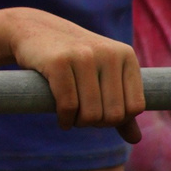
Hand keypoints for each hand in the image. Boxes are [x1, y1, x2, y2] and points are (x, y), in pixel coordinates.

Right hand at [7, 7, 144, 142]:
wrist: (35, 30)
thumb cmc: (74, 58)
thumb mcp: (103, 75)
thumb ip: (121, 105)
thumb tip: (136, 140)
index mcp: (125, 55)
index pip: (135, 107)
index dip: (117, 119)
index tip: (100, 113)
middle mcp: (108, 53)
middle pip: (113, 114)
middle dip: (96, 123)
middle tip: (82, 116)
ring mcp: (83, 56)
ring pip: (91, 114)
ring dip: (79, 123)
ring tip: (72, 116)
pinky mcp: (59, 62)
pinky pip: (68, 106)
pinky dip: (65, 120)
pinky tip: (62, 119)